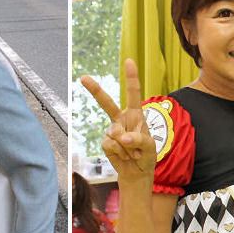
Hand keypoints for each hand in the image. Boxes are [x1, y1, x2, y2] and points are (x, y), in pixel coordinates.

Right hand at [86, 61, 157, 180]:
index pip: (133, 93)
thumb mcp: (150, 148)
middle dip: (95, 90)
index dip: (131, 77)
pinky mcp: (105, 142)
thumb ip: (139, 140)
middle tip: (83, 78)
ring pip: (115, 133)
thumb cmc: (146, 156)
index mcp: (135, 115)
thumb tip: (122, 137)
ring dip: (128, 147)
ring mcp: (112, 130)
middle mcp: (121, 119)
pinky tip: (125, 157)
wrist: (136, 172)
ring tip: (133, 153)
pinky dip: (121, 153)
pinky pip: (111, 144)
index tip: (129, 60)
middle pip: (106, 103)